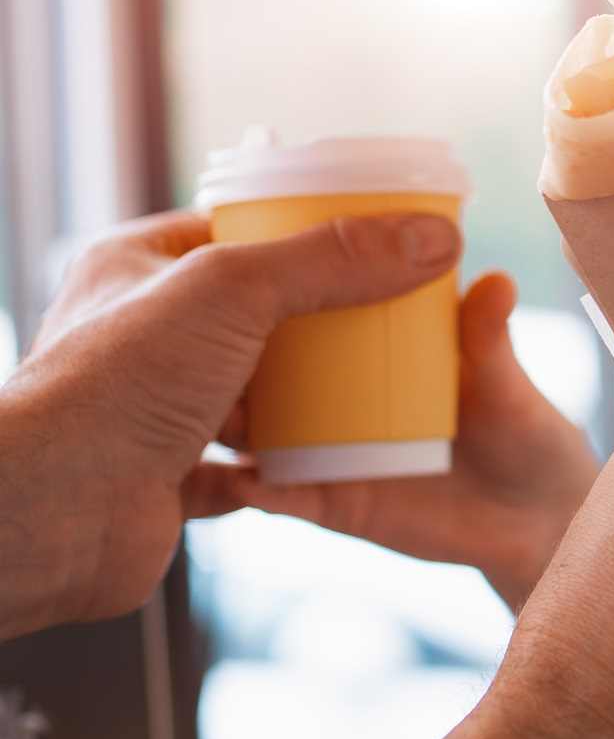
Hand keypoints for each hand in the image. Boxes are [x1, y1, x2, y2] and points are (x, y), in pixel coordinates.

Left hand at [0, 210, 459, 637]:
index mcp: (134, 267)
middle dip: (317, 322)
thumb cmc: (116, 383)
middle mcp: (135, 335)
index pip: (230, 231)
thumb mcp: (237, 289)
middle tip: (386, 318)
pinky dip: (280, 471)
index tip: (369, 240)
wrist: (55, 508)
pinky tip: (324, 465)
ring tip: (373, 391)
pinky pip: (238, 472)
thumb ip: (333, 260)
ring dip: (304, 400)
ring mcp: (149, 409)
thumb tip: (433, 238)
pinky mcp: (164, 478)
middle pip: (250, 316)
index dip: (299, 230)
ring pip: (247, 395)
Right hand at [195, 271, 597, 609]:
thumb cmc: (528, 437)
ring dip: (225, 417)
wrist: (537, 524)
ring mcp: (330, 450)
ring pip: (258, 430)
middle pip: (265, 366)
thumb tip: (496, 279)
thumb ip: (487, 342)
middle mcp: (340, 397)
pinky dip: (259, 488)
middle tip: (193, 326)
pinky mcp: (333, 501)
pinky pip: (283, 495)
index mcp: (376, 352)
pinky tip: (240, 478)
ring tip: (195, 399)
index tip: (233, 249)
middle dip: (226, 349)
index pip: (310, 306)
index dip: (271, 281)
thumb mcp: (505, 387)